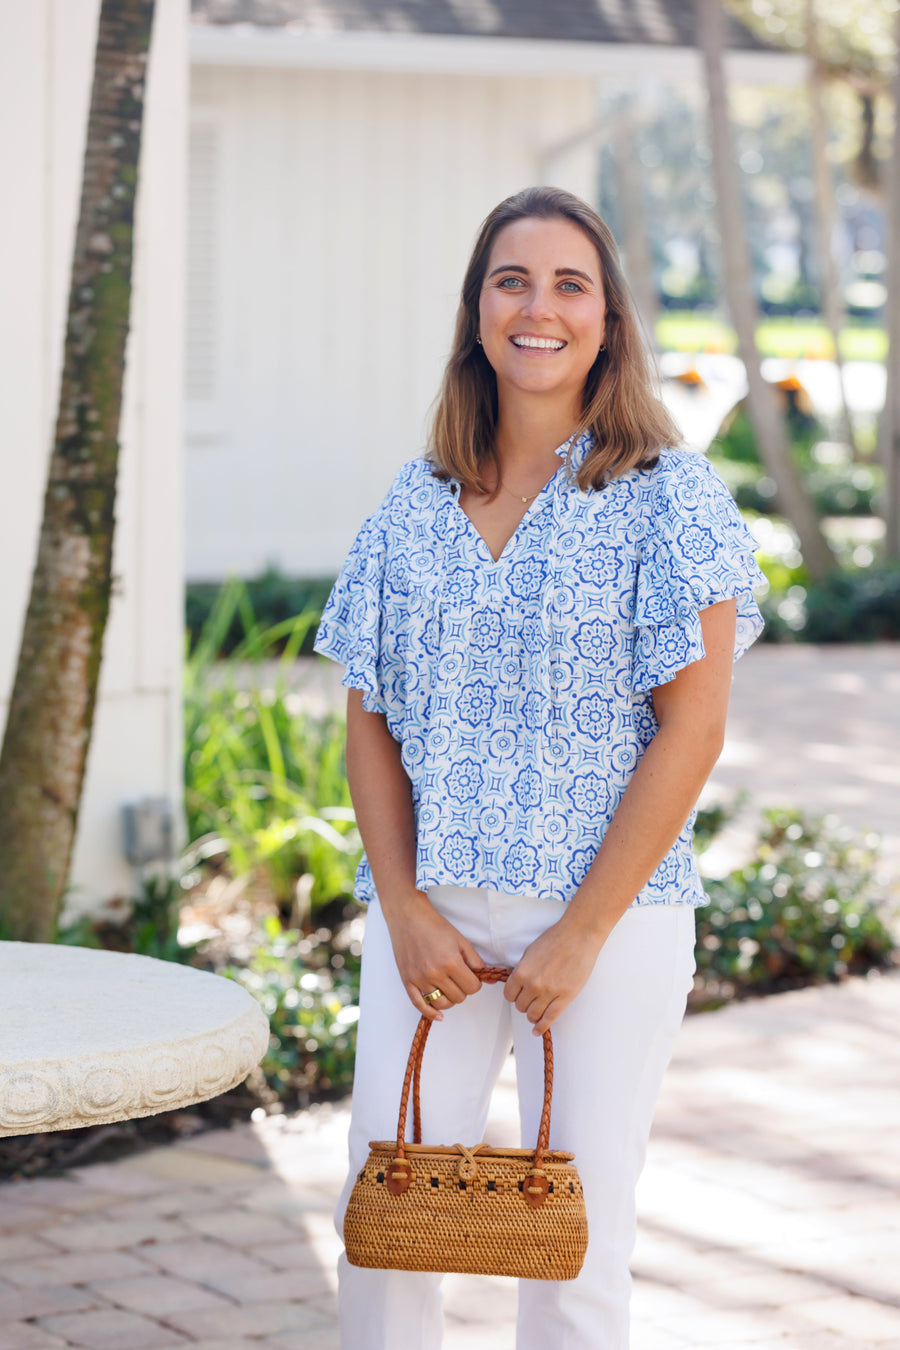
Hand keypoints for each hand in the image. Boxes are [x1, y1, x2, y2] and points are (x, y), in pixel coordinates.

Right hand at [380, 890, 483, 1021]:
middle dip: (463, 989)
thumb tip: (489, 978)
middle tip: (459, 977)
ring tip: (449, 988)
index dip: (475, 983)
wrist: (408, 917)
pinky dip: (430, 1013)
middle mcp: (435, 974)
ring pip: (442, 1004)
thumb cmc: (435, 926)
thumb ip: (476, 961)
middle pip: (459, 997)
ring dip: (449, 999)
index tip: (471, 976)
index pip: (472, 988)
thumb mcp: (461, 940)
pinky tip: (438, 1015)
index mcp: (451, 963)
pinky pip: (420, 1005)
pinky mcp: (408, 981)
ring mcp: (420, 979)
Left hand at [505, 916, 603, 1035]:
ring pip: (533, 1015)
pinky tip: (537, 1030)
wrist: (579, 935)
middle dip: (523, 1004)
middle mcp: (533, 984)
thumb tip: (517, 984)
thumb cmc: (555, 939)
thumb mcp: (530, 951)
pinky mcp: (565, 997)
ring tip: (535, 1012)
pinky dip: (541, 1027)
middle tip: (530, 1000)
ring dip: (532, 1015)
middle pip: (520, 1006)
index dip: (513, 995)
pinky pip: (549, 1018)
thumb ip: (522, 969)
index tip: (518, 994)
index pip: (509, 995)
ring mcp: (549, 992)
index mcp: (522, 972)